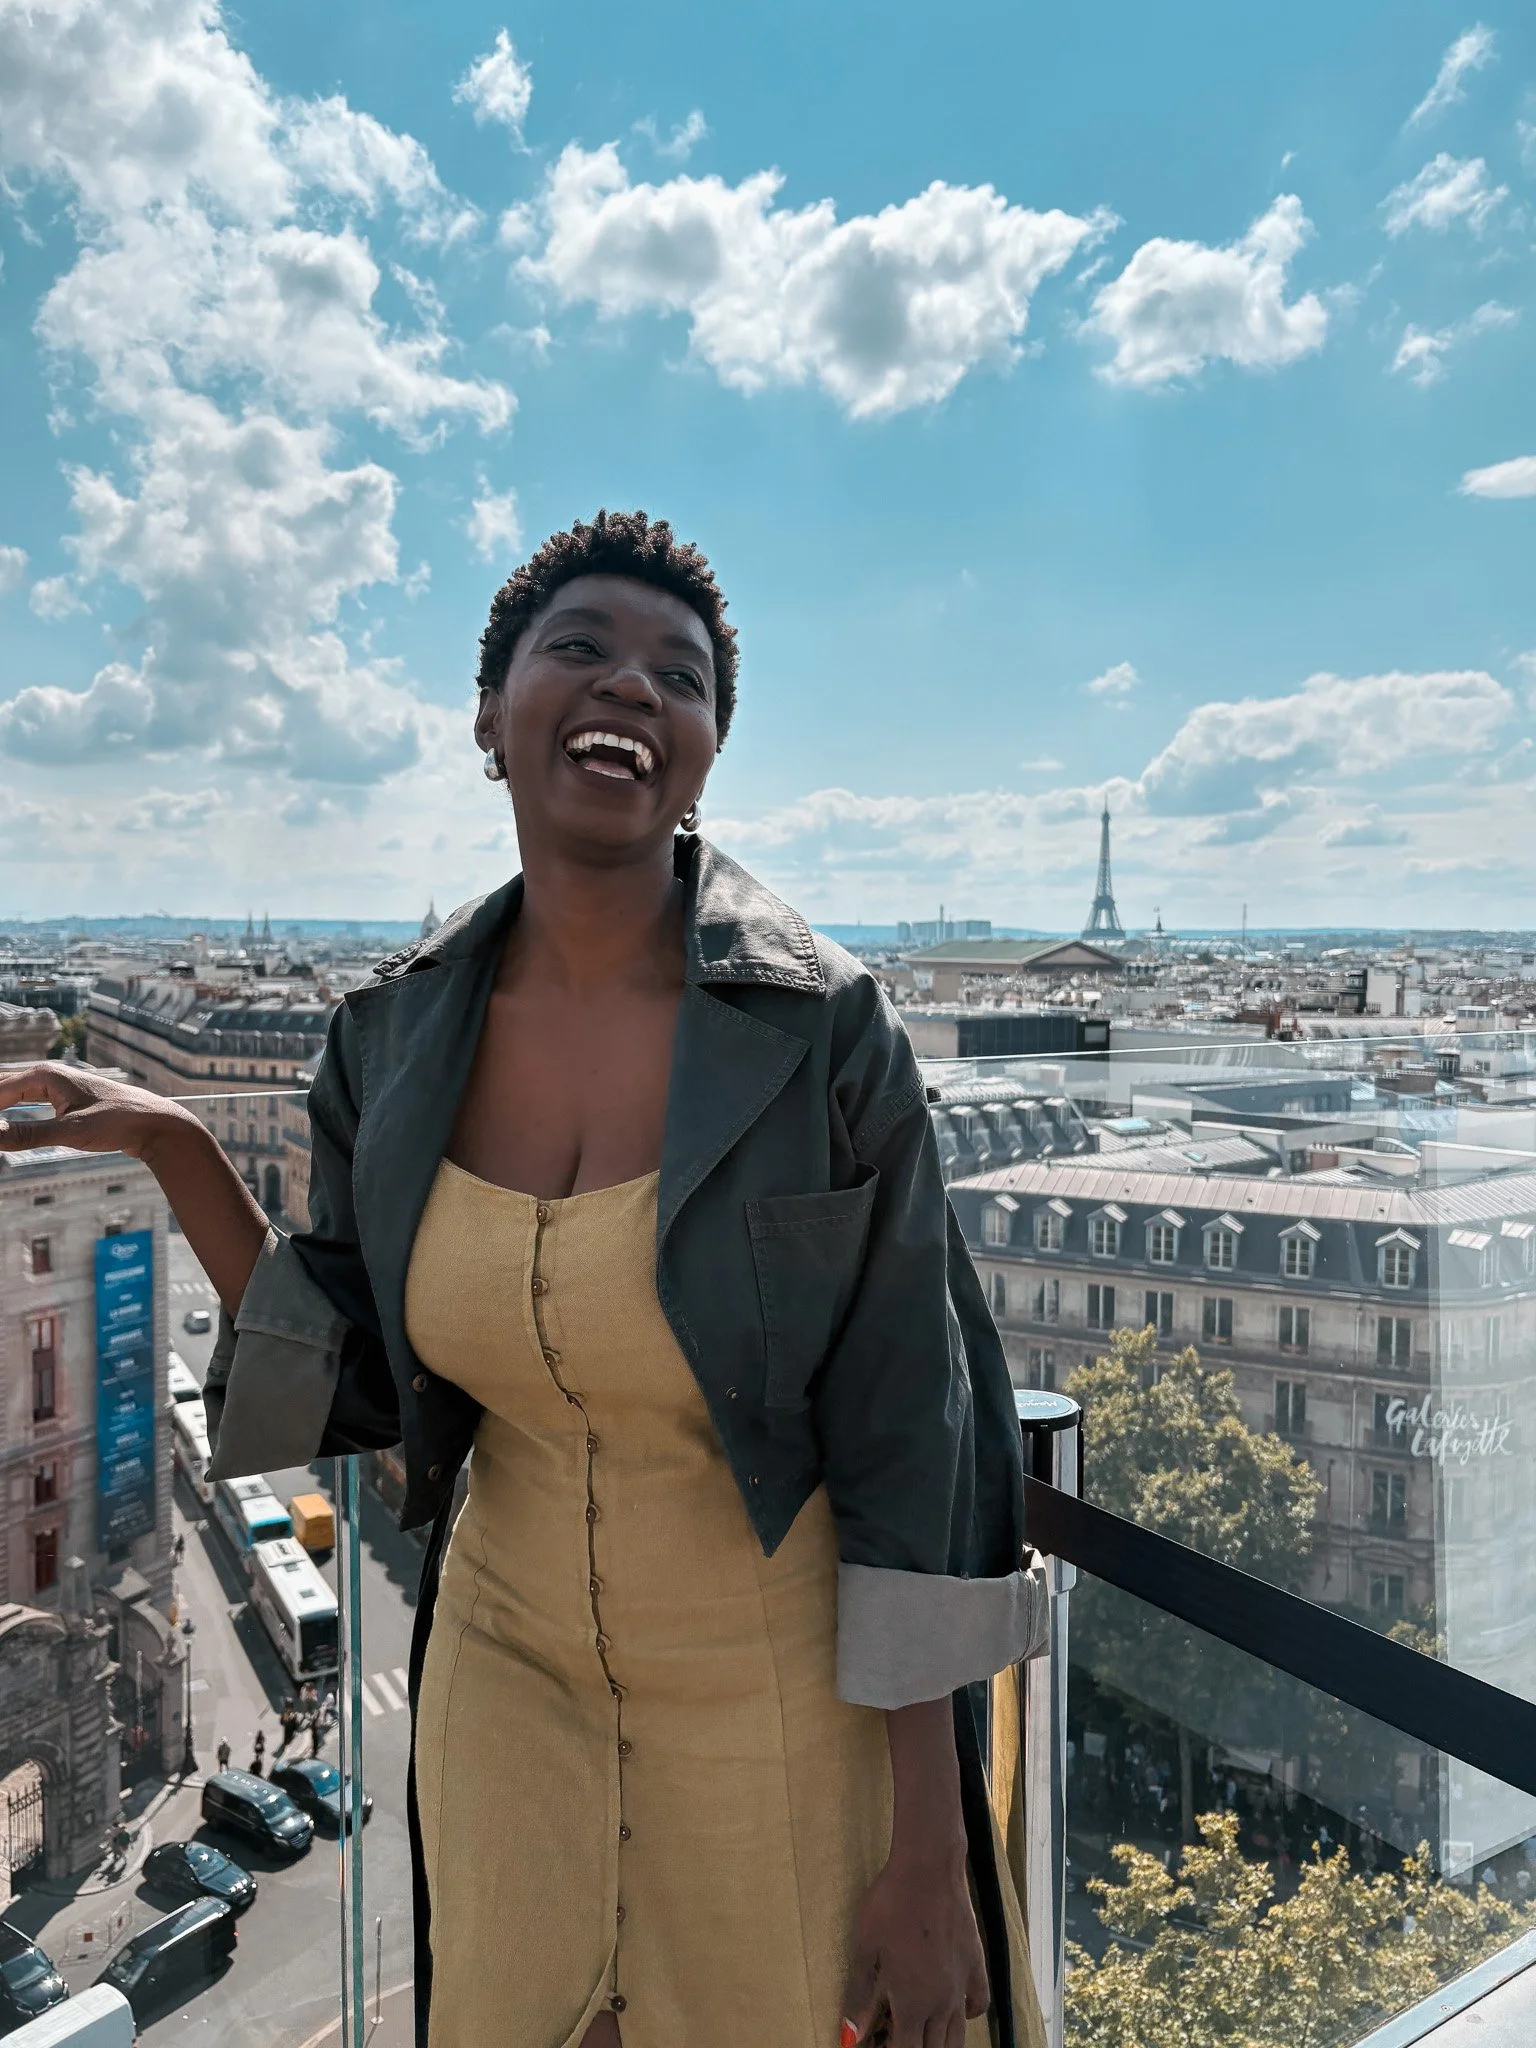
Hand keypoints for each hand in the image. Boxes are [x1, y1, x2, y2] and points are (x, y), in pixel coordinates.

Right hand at [0, 1061, 196, 1161]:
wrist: (155, 1123)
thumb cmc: (118, 1122)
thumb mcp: (70, 1131)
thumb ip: (27, 1134)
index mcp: (45, 1075)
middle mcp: (48, 1076)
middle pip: (2, 1089)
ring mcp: (56, 1088)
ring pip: (13, 1096)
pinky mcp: (64, 1101)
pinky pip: (27, 1104)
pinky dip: (12, 1115)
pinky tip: (5, 1129)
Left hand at [842, 1841, 987, 2047]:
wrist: (928, 1869)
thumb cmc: (890, 1905)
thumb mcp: (864, 1948)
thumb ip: (858, 1995)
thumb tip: (849, 2035)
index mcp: (910, 2003)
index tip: (883, 2045)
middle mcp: (940, 2003)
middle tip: (901, 2036)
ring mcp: (961, 1985)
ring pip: (958, 2036)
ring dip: (942, 2043)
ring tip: (927, 2037)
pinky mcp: (976, 1964)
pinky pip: (978, 2004)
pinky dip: (968, 2015)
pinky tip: (958, 2010)